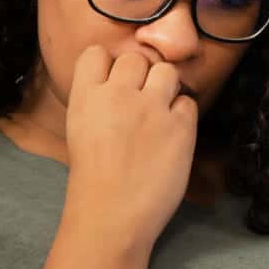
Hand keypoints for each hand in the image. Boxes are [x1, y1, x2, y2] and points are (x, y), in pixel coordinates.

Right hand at [64, 45, 198, 250]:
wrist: (111, 216)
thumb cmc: (93, 181)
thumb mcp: (80, 130)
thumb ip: (98, 102)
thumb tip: (120, 83)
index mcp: (86, 96)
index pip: (97, 53)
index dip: (108, 66)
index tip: (113, 84)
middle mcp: (118, 94)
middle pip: (135, 58)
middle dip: (140, 76)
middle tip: (140, 103)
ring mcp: (151, 109)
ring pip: (166, 71)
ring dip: (165, 87)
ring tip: (160, 113)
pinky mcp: (180, 127)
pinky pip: (188, 101)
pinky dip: (183, 114)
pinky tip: (172, 134)